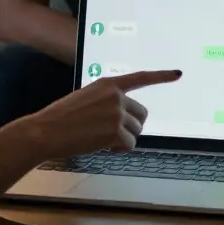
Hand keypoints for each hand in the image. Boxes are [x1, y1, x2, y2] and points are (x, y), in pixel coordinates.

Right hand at [24, 70, 181, 157]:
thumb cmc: (61, 118)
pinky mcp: (115, 131)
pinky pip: (130, 145)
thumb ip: (107, 100)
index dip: (161, 76)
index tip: (178, 74)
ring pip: (137, 131)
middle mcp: (116, 96)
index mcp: (108, 84)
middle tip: (112, 134)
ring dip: (124, 139)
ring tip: (102, 140)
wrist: (45, 132)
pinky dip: (119, 150)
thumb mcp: (86, 98)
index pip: (140, 78)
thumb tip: (125, 116)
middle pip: (142, 114)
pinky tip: (103, 148)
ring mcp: (116, 113)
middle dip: (131, 126)